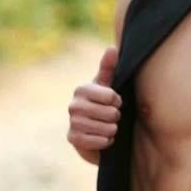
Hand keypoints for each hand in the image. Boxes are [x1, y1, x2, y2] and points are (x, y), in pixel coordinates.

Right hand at [67, 46, 122, 163]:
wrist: (94, 132)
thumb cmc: (103, 104)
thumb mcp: (107, 85)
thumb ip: (109, 67)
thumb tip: (112, 48)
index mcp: (82, 89)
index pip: (110, 96)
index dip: (117, 101)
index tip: (115, 102)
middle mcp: (73, 105)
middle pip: (110, 113)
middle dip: (116, 117)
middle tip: (112, 117)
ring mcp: (72, 122)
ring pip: (105, 128)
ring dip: (112, 130)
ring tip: (109, 127)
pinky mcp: (73, 139)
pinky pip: (98, 141)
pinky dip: (105, 141)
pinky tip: (103, 138)